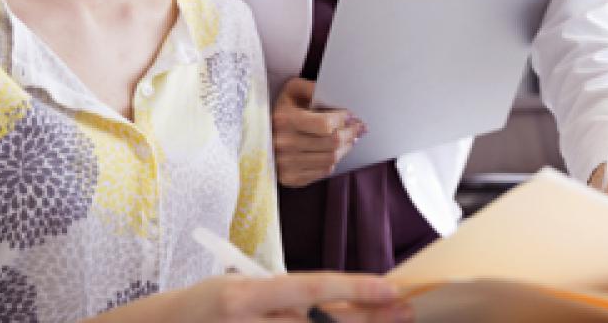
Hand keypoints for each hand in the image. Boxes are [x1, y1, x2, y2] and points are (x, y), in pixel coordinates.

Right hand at [95, 272, 411, 321]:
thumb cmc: (203, 307)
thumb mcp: (240, 289)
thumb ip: (283, 300)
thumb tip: (336, 304)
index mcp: (242, 298)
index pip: (311, 288)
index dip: (355, 290)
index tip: (391, 289)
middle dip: (366, 320)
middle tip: (404, 312)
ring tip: (387, 322)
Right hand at [272, 78, 364, 187]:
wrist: (257, 138)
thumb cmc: (281, 111)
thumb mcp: (291, 91)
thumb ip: (310, 87)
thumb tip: (332, 92)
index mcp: (284, 120)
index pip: (325, 125)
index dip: (343, 120)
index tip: (350, 115)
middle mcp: (283, 144)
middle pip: (332, 143)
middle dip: (351, 133)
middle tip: (359, 127)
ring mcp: (285, 164)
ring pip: (331, 159)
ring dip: (346, 148)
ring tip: (351, 138)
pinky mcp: (290, 178)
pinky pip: (323, 172)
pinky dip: (334, 161)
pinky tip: (335, 151)